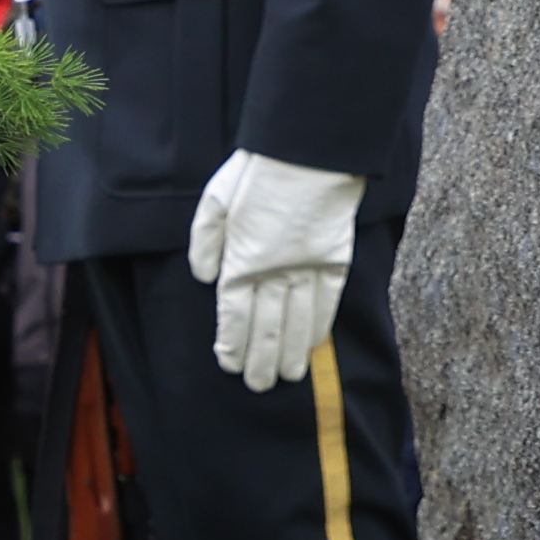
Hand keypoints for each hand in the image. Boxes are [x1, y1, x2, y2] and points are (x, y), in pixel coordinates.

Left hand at [185, 150, 366, 393]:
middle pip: (266, 326)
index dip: (232, 343)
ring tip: (287, 377)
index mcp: (241, 260)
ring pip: (298, 322)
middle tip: (258, 385)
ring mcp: (308, 268)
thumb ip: (205, 242)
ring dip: (291, 352)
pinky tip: (315, 346)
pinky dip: (320, 327)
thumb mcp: (214, 200)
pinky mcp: (335, 260)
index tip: (229, 364)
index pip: (234, 314)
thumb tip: (204, 278)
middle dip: (261, 359)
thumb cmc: (256, 172)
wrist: (310, 154)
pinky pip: (327, 303)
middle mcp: (274, 272)